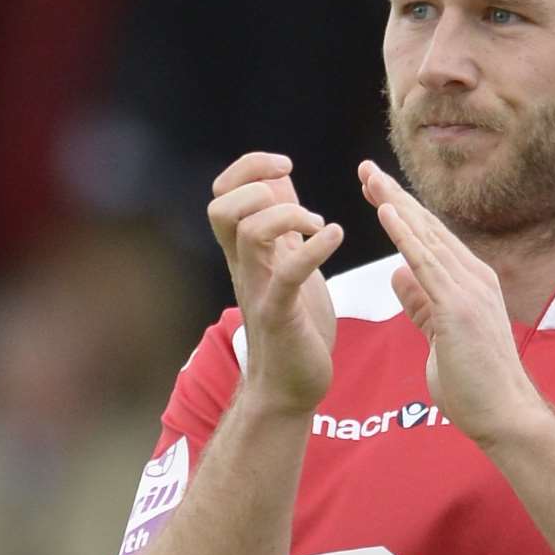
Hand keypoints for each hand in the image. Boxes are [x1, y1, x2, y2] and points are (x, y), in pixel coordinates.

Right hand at [209, 153, 343, 413]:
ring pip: (247, 232)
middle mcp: (243, 266)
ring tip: (319, 225)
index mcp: (244, 251)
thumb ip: (279, 226)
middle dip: (256, 185)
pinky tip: (334, 236)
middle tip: (295, 196)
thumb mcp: (284, 262)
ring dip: (287, 215)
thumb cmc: (293, 325)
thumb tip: (277, 181)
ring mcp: (258, 289)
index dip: (249, 167)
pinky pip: (286, 273)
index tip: (285, 166)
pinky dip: (313, 248)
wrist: (289, 388)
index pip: (223, 193)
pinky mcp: (278, 314)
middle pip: (220, 207)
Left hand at [358, 159, 536, 447]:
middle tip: (365, 168)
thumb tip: (397, 274)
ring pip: (425, 237)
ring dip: (395, 204)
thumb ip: (420, 304)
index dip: (401, 210)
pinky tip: (387, 212)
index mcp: (469, 282)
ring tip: (370, 178)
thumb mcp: (439, 335)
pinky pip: (427, 263)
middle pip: (426, 227)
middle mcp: (473, 277)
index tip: (375, 187)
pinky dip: (405, 235)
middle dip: (394, 196)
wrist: (505, 415)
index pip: (429, 238)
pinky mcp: (460, 307)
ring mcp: (470, 289)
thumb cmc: (474, 384)